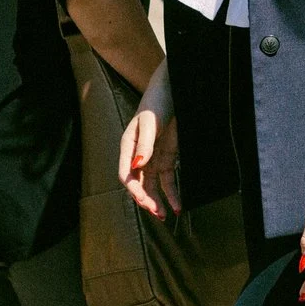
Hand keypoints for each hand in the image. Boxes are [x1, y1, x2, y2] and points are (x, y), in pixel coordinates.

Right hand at [117, 65, 181, 217]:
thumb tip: (138, 166)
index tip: (145, 201)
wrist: (173, 89)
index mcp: (128, 146)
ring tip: (166, 216)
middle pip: (139, 183)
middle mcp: (137, 154)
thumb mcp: (150, 122)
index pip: (126, 174)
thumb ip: (144, 145)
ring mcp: (152, 156)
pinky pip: (167, 179)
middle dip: (147, 200)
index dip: (134, 190)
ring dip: (158, 201)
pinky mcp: (166, 156)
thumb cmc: (157, 102)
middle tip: (158, 214)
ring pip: (152, 185)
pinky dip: (171, 192)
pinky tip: (177, 206)